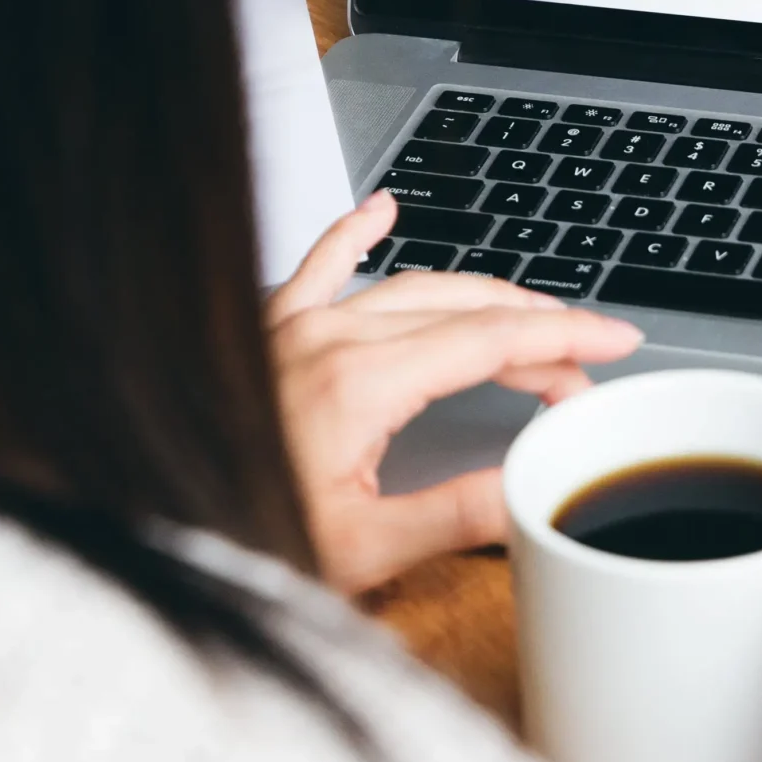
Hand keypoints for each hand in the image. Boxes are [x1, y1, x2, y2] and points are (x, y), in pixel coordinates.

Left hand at [267, 192, 642, 593]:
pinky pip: (316, 266)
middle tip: (586, 366)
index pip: (490, 341)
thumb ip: (456, 517)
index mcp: (358, 384)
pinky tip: (379, 209)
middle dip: (538, 329)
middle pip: (462, 309)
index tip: (615, 342)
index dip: (565, 339)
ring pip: (408, 285)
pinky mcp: (264, 335)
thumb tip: (533, 494)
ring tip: (530, 313)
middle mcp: (326, 340)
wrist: (145, 527)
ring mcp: (292, 330)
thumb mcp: (363, 552)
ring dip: (479, 295)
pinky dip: (354, 233)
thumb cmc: (230, 538)